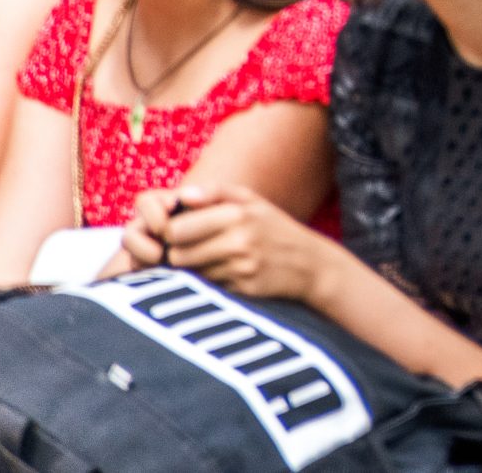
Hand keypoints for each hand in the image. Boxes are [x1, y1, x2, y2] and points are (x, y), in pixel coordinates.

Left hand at [125, 183, 330, 300]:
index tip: (179, 231)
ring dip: (195, 268)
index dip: (170, 231)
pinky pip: (208, 286)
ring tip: (212, 259)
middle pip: (177, 254)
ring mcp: (241, 267)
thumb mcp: (251, 200)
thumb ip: (215, 192)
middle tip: (189, 248)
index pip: (176, 229)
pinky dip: (212, 280)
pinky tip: (228, 272)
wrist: (310, 263)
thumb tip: (182, 196)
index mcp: (237, 213)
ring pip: (191, 273)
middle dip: (178, 252)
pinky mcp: (242, 289)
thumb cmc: (273, 227)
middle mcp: (238, 240)